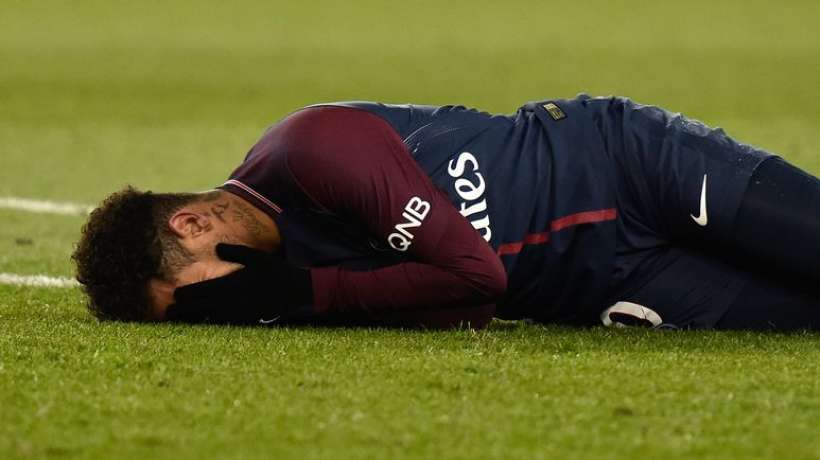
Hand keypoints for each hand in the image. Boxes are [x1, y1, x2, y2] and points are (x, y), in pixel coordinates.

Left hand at [165, 244, 312, 323]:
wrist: (298, 292)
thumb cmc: (278, 271)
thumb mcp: (258, 257)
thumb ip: (236, 252)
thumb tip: (217, 248)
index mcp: (233, 285)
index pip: (204, 291)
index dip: (188, 294)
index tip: (175, 294)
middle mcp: (233, 301)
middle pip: (202, 308)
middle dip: (184, 310)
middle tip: (167, 312)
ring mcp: (239, 313)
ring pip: (209, 318)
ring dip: (192, 319)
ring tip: (177, 321)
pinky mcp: (246, 320)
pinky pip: (223, 324)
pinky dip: (209, 324)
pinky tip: (202, 324)